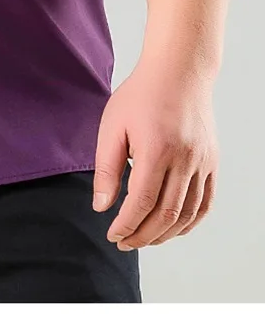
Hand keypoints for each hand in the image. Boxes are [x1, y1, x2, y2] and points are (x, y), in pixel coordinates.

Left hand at [91, 53, 218, 249]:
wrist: (178, 71)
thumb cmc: (141, 95)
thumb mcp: (113, 126)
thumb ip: (106, 169)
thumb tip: (101, 207)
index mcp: (157, 149)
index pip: (142, 202)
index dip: (127, 225)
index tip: (113, 235)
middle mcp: (184, 159)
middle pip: (166, 215)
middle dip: (143, 235)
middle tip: (125, 242)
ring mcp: (202, 162)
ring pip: (187, 214)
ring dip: (165, 234)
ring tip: (144, 238)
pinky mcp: (212, 162)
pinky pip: (205, 203)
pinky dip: (189, 223)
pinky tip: (172, 229)